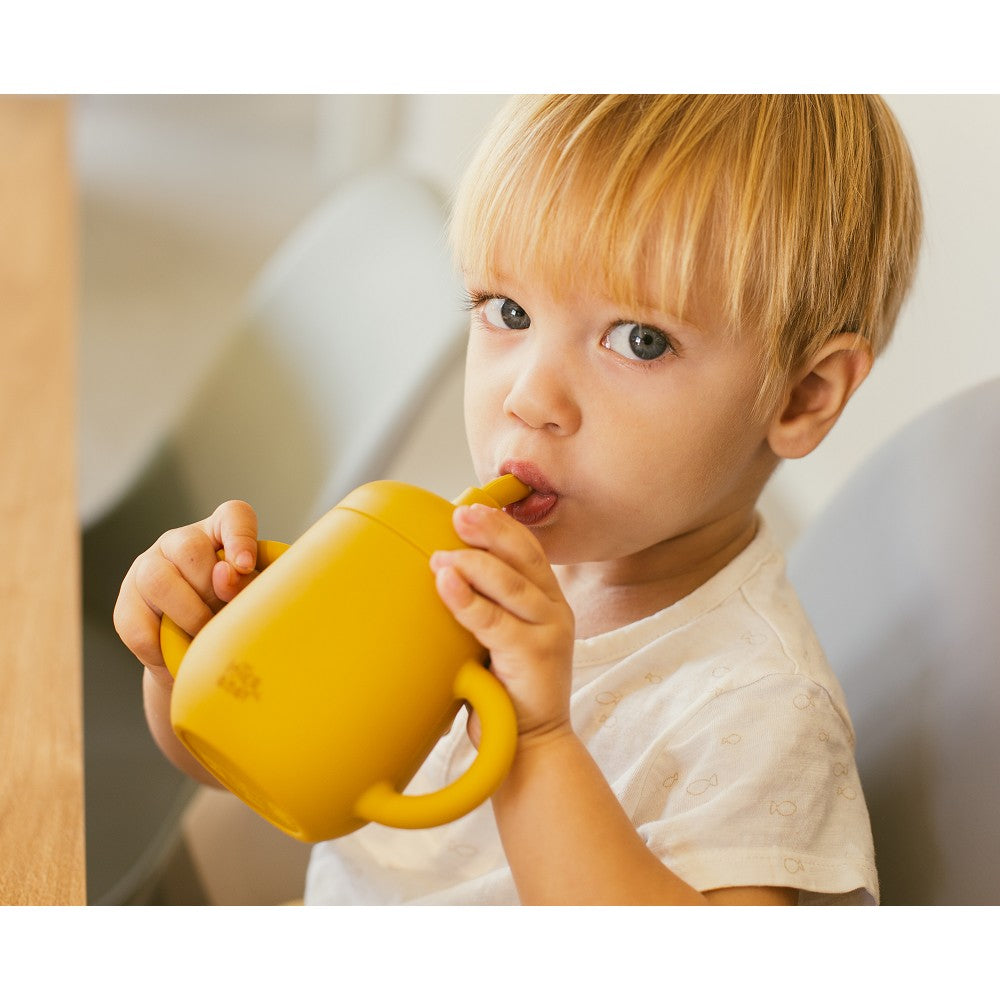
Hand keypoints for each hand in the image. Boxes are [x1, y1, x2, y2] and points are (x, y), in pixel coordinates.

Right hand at [113, 499, 260, 687]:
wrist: (198, 657)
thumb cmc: (233, 618)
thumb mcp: (250, 599)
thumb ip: (248, 584)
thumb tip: (227, 576)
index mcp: (219, 534)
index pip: (233, 516)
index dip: (240, 536)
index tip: (246, 565)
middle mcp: (178, 543)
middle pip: (189, 547)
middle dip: (211, 588)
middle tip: (224, 616)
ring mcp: (146, 570)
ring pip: (157, 580)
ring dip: (188, 615)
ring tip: (205, 635)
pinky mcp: (126, 605)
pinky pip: (137, 624)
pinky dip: (163, 646)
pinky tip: (181, 651)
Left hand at [429, 503, 574, 745]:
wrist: (530, 746)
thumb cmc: (505, 691)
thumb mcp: (499, 639)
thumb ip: (485, 607)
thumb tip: (438, 572)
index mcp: (549, 601)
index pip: (528, 549)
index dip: (501, 525)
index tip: (470, 507)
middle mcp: (555, 610)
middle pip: (524, 556)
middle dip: (489, 530)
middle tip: (457, 515)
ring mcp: (548, 631)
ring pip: (509, 583)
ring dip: (471, 563)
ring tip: (439, 555)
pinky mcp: (534, 655)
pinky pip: (494, 620)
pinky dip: (466, 599)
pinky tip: (445, 583)